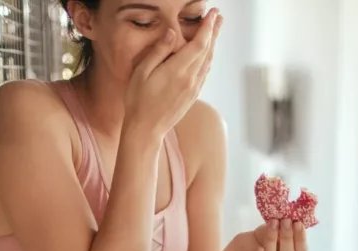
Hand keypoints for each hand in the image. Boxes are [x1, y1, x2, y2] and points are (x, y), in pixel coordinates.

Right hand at [124, 8, 222, 136]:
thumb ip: (159, 51)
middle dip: (214, 32)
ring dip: (213, 45)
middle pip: (207, 51)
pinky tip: (206, 55)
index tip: (213, 14)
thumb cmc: (139, 101)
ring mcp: (193, 89)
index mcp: (178, 71)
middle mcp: (190, 79)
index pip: (199, 44)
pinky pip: (204, 73)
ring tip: (216, 31)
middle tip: (219, 17)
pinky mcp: (192, 96)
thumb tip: (172, 33)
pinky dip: (208, 59)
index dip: (208, 27)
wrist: (146, 129)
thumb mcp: (142, 72)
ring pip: (208, 62)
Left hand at [235, 219, 308, 250]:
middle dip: (287, 238)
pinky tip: (258, 247)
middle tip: (285, 221)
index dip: (300, 239)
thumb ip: (290, 227)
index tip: (298, 223)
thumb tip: (296, 215)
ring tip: (273, 223)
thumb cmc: (272, 237)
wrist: (252, 243)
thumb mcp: (282, 232)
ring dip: (272, 240)